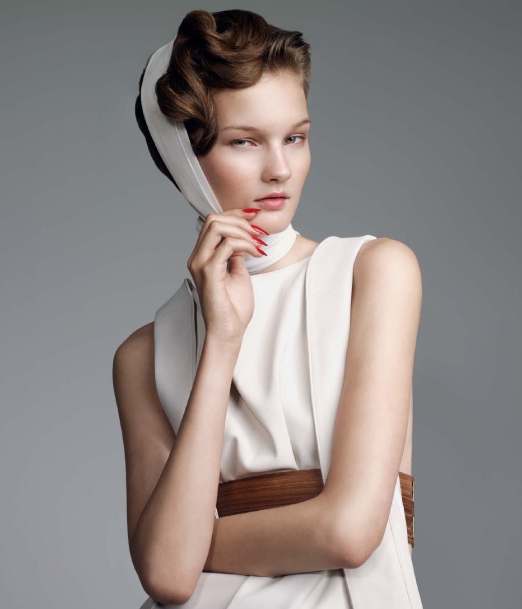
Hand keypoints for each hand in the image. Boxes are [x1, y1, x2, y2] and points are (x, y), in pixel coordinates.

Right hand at [187, 208, 267, 343]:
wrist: (229, 331)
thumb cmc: (234, 307)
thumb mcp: (237, 272)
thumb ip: (236, 253)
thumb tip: (243, 235)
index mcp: (202, 256)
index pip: (213, 222)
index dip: (235, 215)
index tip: (255, 219)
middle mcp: (197, 257)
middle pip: (213, 219)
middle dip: (240, 220)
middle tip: (259, 232)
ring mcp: (200, 264)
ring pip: (217, 226)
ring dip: (243, 230)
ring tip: (258, 243)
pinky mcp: (209, 272)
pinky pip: (226, 245)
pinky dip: (245, 244)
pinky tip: (256, 253)